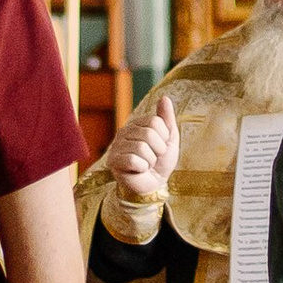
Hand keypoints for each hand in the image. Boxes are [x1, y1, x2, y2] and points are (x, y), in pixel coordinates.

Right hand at [103, 89, 177, 211]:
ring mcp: (117, 146)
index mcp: (137, 124)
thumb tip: (164, 97)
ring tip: (146, 164)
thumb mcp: (169, 139)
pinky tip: (138, 170)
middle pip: (149, 134)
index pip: (156, 122)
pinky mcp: (113, 161)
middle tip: (153, 158)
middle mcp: (124, 131)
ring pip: (142, 148)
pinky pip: (133, 160)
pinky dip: (141, 168)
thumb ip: (166, 118)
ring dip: (150, 161)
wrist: (153, 185)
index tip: (160, 147)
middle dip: (158, 150)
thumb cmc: (160, 162)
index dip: (163, 138)